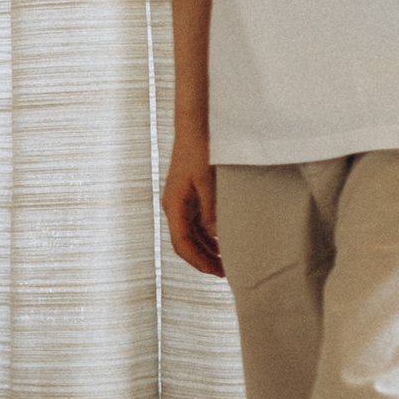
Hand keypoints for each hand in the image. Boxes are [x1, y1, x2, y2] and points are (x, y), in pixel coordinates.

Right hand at [161, 136, 221, 276]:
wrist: (194, 125)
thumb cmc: (199, 149)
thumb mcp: (208, 181)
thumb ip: (211, 209)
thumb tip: (217, 236)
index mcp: (174, 205)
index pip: (182, 243)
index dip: (198, 261)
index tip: (216, 272)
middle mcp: (173, 206)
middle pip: (184, 242)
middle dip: (202, 259)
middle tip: (224, 273)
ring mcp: (180, 201)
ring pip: (190, 234)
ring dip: (205, 249)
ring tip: (224, 261)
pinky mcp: (188, 195)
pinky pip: (195, 222)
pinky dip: (207, 235)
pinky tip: (221, 240)